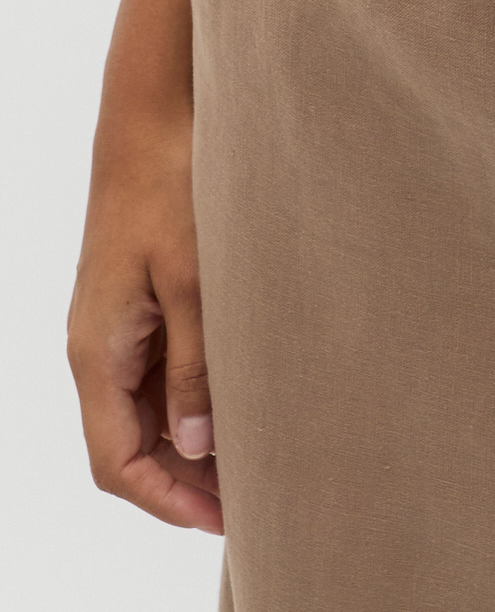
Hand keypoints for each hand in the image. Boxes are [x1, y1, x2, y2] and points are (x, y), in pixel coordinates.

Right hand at [67, 94, 222, 534]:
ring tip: (257, 458)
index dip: (166, 500)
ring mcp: (117, 324)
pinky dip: (194, 396)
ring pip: (146, 409)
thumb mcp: (193, 278)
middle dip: (184, 480)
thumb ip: (194, 364)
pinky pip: (158, 369)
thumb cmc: (172, 185)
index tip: (222, 519)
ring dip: (193, 440)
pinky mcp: (139, 299)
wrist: (154, 112)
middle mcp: (99, 346)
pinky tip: (244, 399)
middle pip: (131, 444)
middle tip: (253, 498)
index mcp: (98, 351)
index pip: (117, 461)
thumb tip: (197, 447)